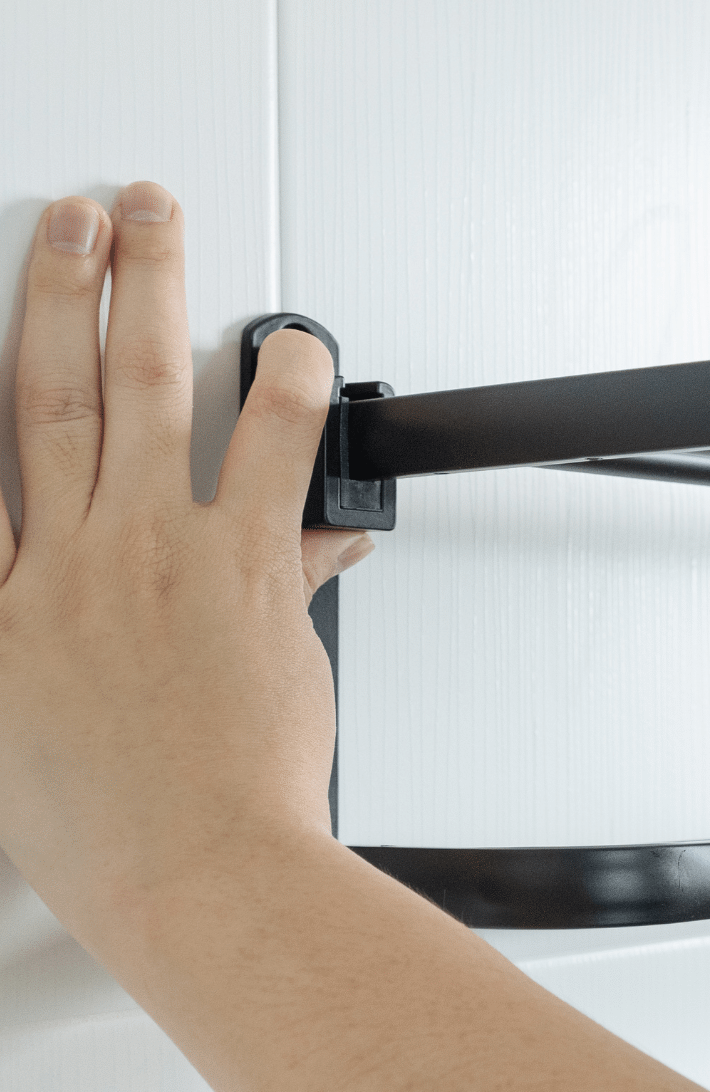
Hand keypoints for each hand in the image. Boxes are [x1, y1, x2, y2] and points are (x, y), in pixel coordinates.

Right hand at [1, 183, 374, 933]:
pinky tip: (297, 344)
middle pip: (43, 389)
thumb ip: (48, 653)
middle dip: (55, 287)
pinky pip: (267, 451)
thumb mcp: (30, 738)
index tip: (7, 313)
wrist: (188, 872)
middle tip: (68, 219)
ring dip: (151, 290)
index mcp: (2, 603)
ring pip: (139, 388)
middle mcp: (61, 561)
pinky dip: (285, 391)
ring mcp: (151, 555)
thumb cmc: (117, 833)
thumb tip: (64, 614)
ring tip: (158, 220)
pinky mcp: (240, 567)